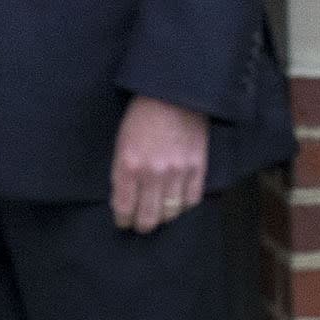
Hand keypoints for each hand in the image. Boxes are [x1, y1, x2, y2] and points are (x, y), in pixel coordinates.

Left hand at [112, 95, 210, 233]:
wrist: (173, 94)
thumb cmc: (142, 116)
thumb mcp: (121, 144)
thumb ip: (122, 174)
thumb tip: (124, 200)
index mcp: (128, 166)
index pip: (124, 209)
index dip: (123, 221)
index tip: (124, 222)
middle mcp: (153, 173)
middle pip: (149, 218)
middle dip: (143, 225)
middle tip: (142, 223)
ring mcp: (178, 171)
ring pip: (171, 213)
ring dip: (164, 217)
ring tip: (161, 213)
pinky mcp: (198, 166)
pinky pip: (192, 199)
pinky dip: (184, 206)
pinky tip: (179, 202)